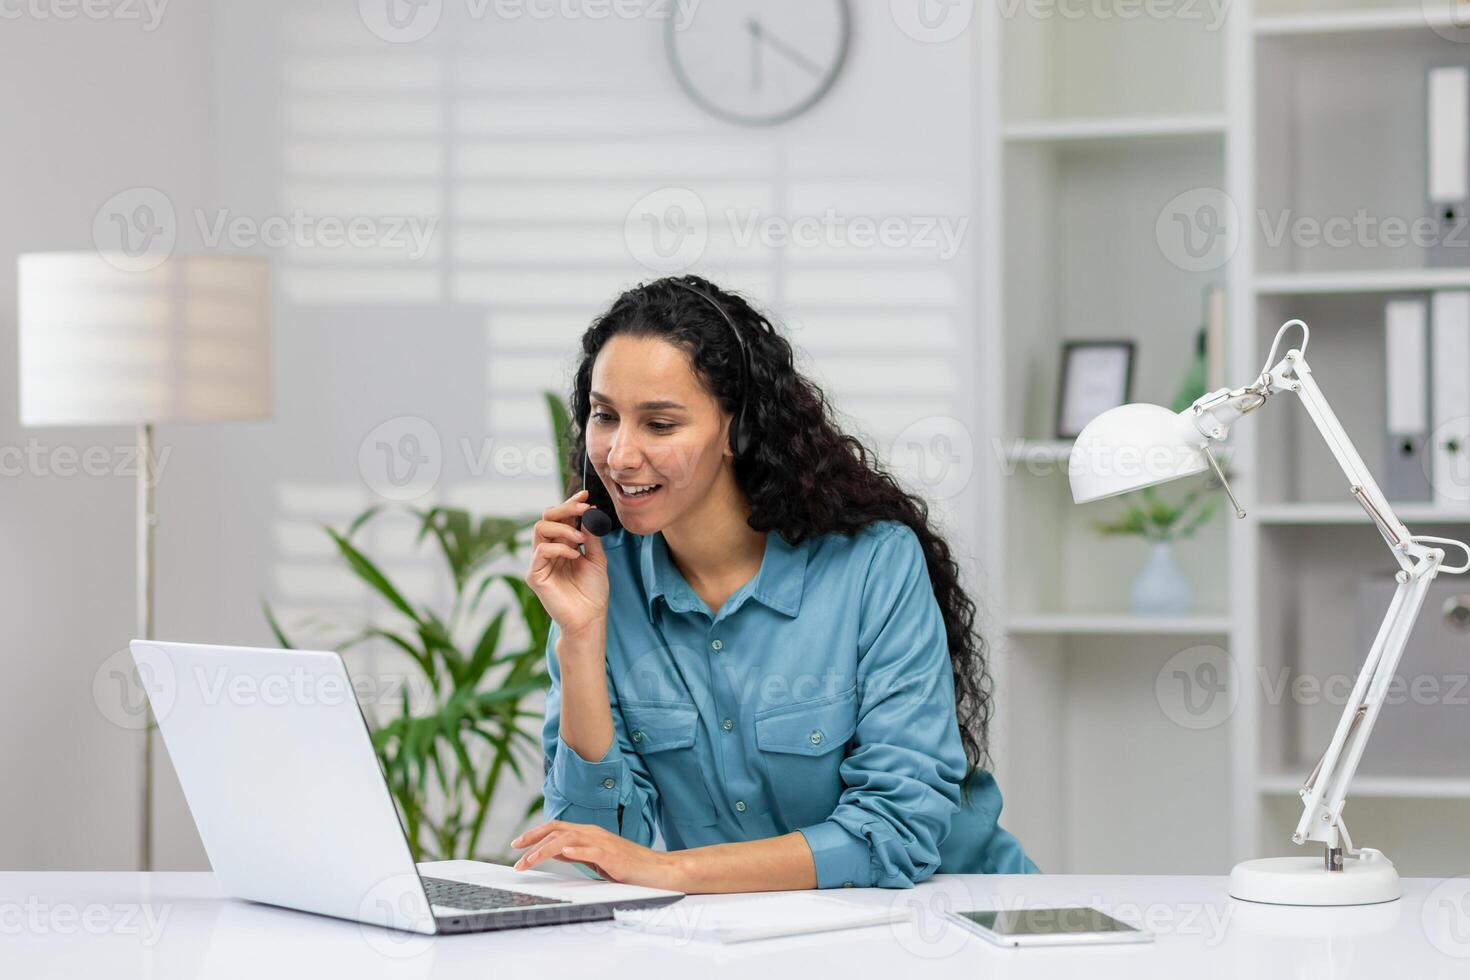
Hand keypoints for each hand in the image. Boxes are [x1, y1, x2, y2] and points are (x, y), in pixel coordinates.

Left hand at [511, 820, 687, 891]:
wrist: (658, 869)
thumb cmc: (629, 866)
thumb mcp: (596, 858)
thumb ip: (576, 853)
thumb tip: (552, 851)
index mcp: (589, 833)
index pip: (556, 827)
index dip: (534, 833)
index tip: (517, 844)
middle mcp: (594, 833)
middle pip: (557, 830)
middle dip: (533, 841)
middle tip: (515, 854)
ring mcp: (604, 843)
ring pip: (569, 840)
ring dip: (545, 850)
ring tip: (529, 860)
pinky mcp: (614, 857)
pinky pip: (593, 851)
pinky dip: (577, 851)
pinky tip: (565, 854)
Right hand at [526, 490, 608, 640]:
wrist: (590, 618)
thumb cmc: (593, 592)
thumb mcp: (597, 558)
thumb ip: (591, 536)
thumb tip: (588, 513)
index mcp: (562, 545)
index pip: (561, 518)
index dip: (571, 504)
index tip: (585, 495)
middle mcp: (548, 551)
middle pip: (546, 518)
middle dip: (565, 508)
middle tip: (584, 509)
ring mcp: (539, 562)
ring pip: (540, 529)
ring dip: (563, 528)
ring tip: (581, 539)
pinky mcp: (534, 575)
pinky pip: (541, 551)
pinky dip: (560, 548)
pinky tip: (575, 555)